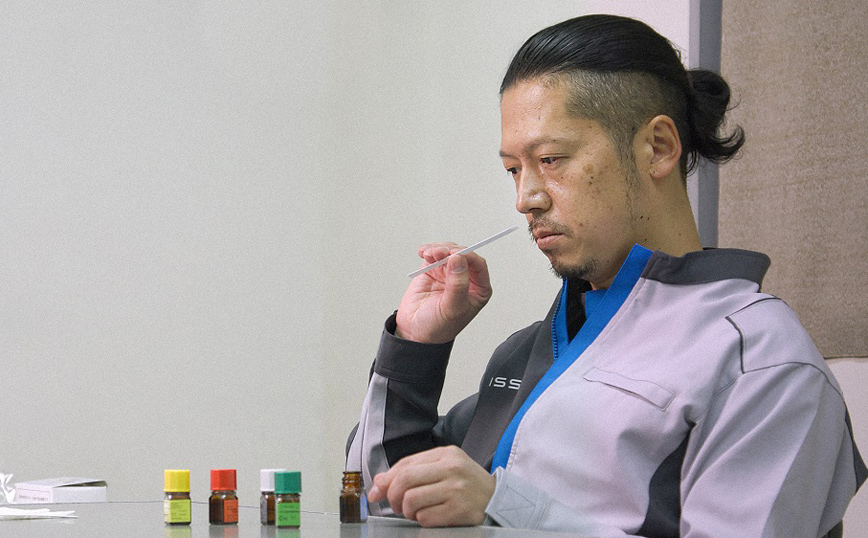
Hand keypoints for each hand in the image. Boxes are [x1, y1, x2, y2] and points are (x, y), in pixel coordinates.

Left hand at [368, 446, 495, 526]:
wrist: (497, 499)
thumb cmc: (466, 484)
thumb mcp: (443, 468)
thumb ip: (413, 470)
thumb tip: (379, 482)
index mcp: (446, 453)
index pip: (405, 464)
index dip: (386, 480)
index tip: (377, 492)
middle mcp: (451, 468)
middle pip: (404, 480)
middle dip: (393, 496)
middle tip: (396, 505)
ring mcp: (456, 489)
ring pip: (411, 500)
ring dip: (407, 511)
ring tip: (416, 511)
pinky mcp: (459, 510)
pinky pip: (425, 518)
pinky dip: (422, 520)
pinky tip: (431, 516)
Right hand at [396, 243, 491, 343]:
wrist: (415, 332)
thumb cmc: (439, 326)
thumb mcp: (452, 308)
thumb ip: (458, 284)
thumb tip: (458, 259)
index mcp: (478, 289)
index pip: (478, 265)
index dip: (468, 256)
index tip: (455, 255)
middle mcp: (465, 279)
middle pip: (463, 255)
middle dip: (451, 251)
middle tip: (440, 253)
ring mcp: (449, 273)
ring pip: (448, 251)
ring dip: (439, 248)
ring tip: (430, 254)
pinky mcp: (433, 270)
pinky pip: (434, 254)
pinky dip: (429, 250)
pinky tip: (424, 253)